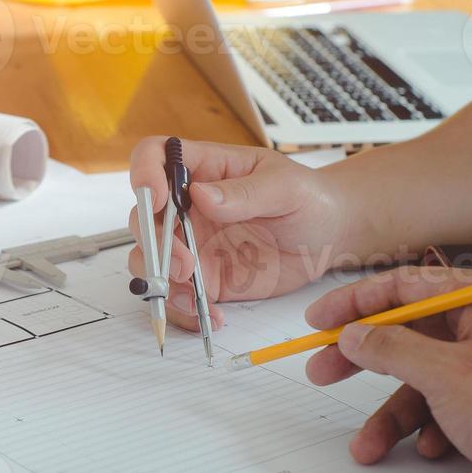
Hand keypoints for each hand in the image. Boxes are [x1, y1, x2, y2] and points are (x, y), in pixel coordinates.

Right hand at [127, 137, 346, 331]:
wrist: (328, 238)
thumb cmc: (308, 198)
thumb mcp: (286, 187)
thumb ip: (246, 192)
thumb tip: (202, 195)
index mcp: (205, 169)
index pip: (155, 156)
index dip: (144, 173)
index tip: (157, 198)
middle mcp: (188, 205)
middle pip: (143, 216)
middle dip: (154, 243)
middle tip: (184, 265)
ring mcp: (192, 243)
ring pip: (149, 260)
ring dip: (160, 280)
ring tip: (194, 296)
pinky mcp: (204, 277)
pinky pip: (178, 295)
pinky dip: (185, 310)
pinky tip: (212, 316)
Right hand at [303, 266, 471, 472]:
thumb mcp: (445, 373)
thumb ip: (390, 348)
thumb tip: (354, 335)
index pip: (403, 285)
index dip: (354, 302)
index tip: (319, 321)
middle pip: (408, 332)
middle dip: (362, 358)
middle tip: (321, 371)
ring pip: (424, 378)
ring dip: (392, 412)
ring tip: (367, 445)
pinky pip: (448, 405)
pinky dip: (430, 427)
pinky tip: (427, 449)